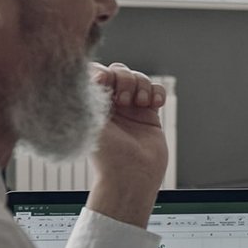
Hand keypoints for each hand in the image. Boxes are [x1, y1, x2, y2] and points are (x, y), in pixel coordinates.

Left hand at [87, 62, 167, 226]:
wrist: (132, 176)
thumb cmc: (107, 154)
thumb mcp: (90, 121)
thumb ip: (91, 95)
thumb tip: (94, 72)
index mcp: (92, 104)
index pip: (96, 73)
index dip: (103, 72)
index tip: (104, 82)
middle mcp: (111, 104)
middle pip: (119, 71)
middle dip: (124, 79)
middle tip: (123, 100)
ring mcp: (131, 108)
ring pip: (139, 78)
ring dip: (141, 85)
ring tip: (140, 104)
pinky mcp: (149, 114)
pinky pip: (156, 90)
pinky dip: (157, 91)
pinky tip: (155, 104)